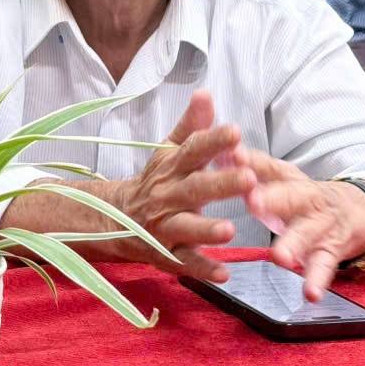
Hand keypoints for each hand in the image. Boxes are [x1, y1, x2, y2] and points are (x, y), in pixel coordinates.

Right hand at [114, 91, 256, 281]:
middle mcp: (168, 195)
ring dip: (207, 229)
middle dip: (220, 184)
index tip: (235, 132)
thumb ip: (191, 125)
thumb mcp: (168, 150)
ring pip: (187, 227)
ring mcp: (166, 225)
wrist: (116, 218)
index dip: (213, 141)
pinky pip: (185, 262)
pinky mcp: (167, 253)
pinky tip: (224, 273)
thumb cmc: (156, 181)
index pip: (193, 150)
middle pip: (194, 188)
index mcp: (172, 167)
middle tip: (248, 178)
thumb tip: (206, 93)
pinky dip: (203, 269)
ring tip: (230, 229)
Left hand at [241, 153, 364, 300]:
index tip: (231, 157)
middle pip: (290, 196)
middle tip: (253, 202)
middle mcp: (306, 198)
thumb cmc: (303, 195)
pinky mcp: (331, 251)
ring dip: (293, 245)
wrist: (358, 209)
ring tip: (279, 257)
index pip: (267, 167)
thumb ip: (250, 166)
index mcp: (288, 179)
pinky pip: (324, 266)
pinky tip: (310, 294)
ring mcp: (320, 225)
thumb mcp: (280, 177)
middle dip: (272, 199)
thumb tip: (218, 152)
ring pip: (306, 233)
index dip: (250, 162)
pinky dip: (318, 280)